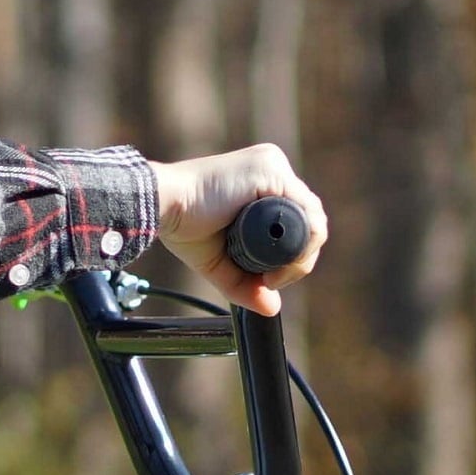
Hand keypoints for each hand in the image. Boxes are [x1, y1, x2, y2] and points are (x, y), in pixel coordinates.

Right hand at [152, 144, 329, 315]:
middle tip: (271, 282)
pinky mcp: (271, 170)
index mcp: (263, 182)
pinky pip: (306, 212)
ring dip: (300, 257)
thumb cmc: (183, 226)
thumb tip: (271, 308)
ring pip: (312, 219)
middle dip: (297, 259)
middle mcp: (272, 169)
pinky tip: (279, 264)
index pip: (296, 222)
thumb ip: (245, 284)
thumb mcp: (221, 262)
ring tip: (273, 277)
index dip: (290, 256)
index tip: (267, 281)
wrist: (163, 206)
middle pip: (307, 221)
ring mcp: (273, 166)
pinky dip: (300, 246)